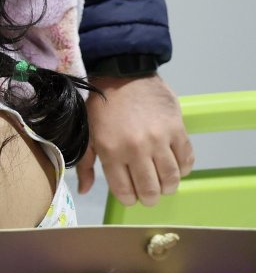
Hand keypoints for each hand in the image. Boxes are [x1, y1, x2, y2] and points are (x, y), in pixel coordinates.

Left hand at [79, 72, 193, 205]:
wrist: (123, 73)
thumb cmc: (101, 105)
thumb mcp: (86, 133)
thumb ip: (86, 164)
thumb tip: (84, 189)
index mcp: (111, 151)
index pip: (124, 190)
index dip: (129, 199)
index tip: (131, 197)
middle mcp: (136, 149)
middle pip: (150, 188)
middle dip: (150, 197)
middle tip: (149, 194)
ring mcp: (159, 140)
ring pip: (171, 178)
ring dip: (169, 186)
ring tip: (164, 185)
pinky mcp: (177, 130)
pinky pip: (187, 159)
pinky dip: (184, 169)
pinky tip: (177, 167)